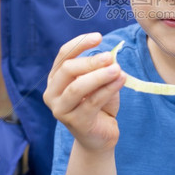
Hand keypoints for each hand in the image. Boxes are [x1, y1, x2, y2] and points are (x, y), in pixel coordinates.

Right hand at [43, 33, 125, 151]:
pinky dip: (109, 88)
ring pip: (77, 87)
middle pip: (67, 70)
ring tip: (118, 68)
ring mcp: (61, 110)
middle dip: (90, 61)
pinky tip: (122, 79)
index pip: (63, 55)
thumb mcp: (98, 82)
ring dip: (99, 76)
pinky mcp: (76, 123)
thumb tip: (111, 57)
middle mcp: (52, 94)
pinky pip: (93, 102)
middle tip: (110, 57)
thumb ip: (101, 69)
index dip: (80, 43)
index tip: (99, 37)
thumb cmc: (98, 104)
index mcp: (55, 78)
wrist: (100, 136)